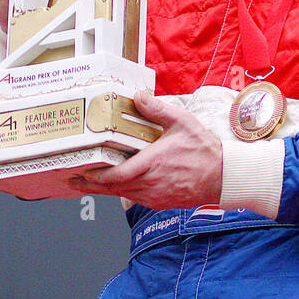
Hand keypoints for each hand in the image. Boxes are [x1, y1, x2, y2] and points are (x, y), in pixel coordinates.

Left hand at [70, 91, 223, 208]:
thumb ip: (157, 109)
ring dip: (104, 190)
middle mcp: (151, 184)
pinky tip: (114, 186)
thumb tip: (138, 97)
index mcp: (153, 164)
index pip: (117, 175)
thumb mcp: (182, 122)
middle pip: (114, 188)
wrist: (224, 177)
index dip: (97, 176)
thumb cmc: (205, 151)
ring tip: (87, 183)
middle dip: (92, 184)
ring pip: (123, 195)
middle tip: (74, 179)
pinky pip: (135, 199)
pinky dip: (121, 193)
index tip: (83, 170)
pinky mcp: (160, 202)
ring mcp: (156, 196)